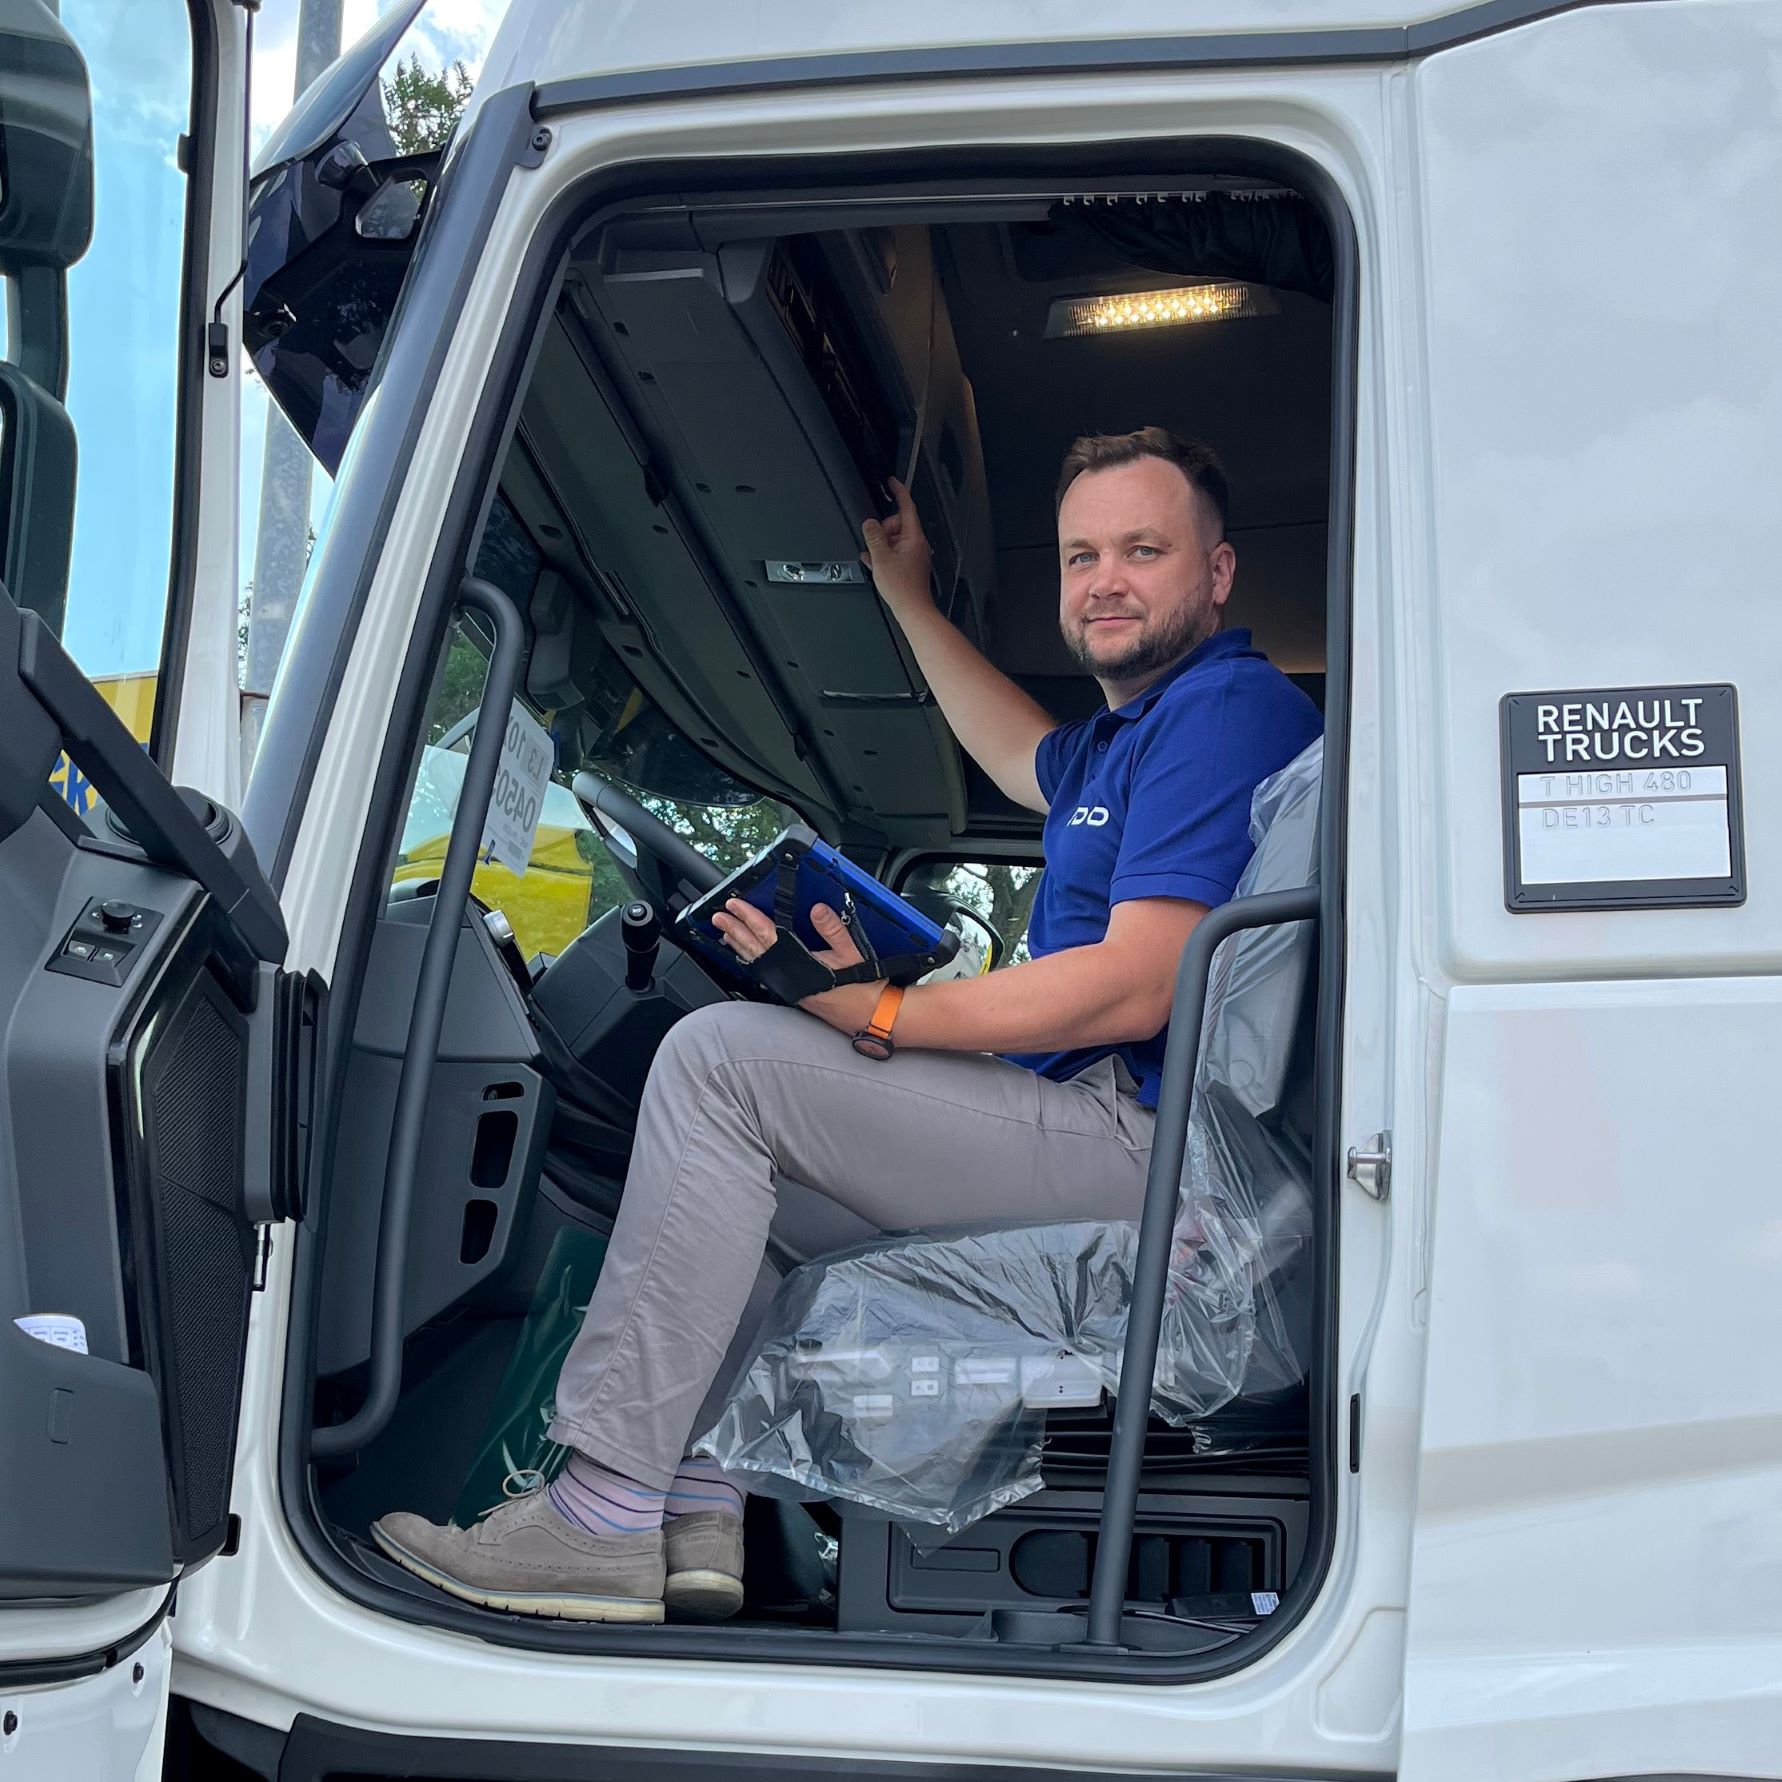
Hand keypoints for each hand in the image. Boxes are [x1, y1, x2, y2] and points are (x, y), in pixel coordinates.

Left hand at [709, 899, 885, 1031]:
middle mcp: (787, 976)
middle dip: (734, 930)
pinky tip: (747, 956)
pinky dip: (751, 960)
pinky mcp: (791, 992)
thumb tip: (817, 909)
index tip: (735, 905)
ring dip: (739, 945)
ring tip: (725, 933)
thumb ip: (833, 929)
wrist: (868, 1015)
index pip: (767, 934)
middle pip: (753, 948)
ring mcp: (787, 986)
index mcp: (798, 962)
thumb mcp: (850, 953)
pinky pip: (763, 972)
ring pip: (756, 962)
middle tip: (719, 917)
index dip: (749, 917)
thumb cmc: (860, 987)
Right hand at [860, 476, 933, 619]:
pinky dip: (884, 553)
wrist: (913, 609)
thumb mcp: (881, 558)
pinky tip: (875, 562)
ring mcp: (914, 554)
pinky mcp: (910, 564)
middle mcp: (917, 543)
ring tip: (875, 558)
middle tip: (876, 543)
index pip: (907, 507)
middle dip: (884, 529)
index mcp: (913, 537)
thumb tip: (869, 523)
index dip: (899, 492)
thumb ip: (874, 537)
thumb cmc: (903, 588)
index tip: (892, 482)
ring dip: (882, 544)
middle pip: (897, 523)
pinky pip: (895, 551)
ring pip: (894, 538)